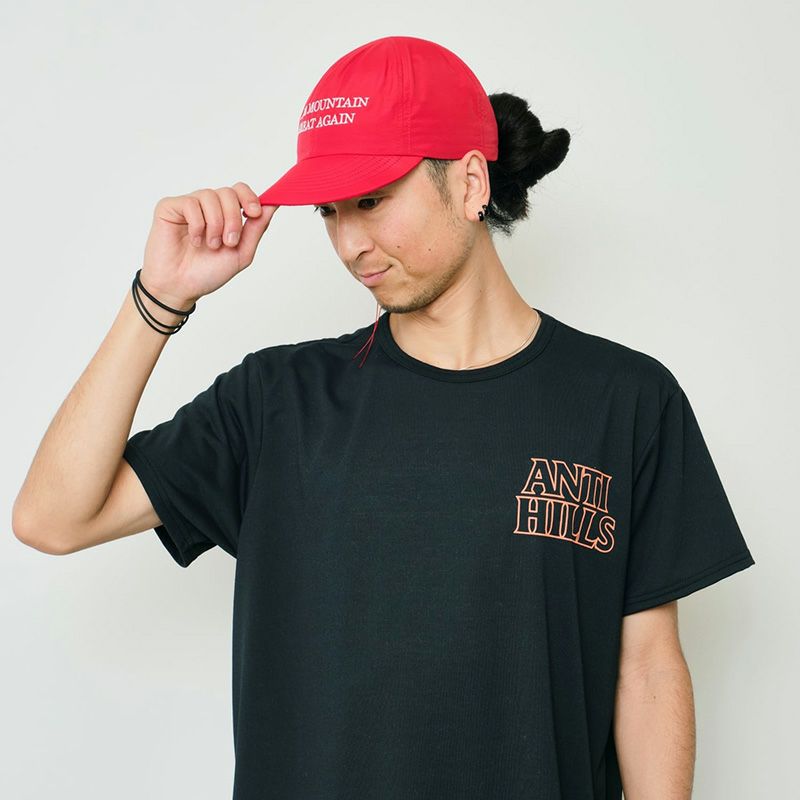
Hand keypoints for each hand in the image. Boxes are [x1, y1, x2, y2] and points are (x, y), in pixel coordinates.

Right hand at [140, 182, 277, 308]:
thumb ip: (257, 228)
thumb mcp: (241, 252)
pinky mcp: (169, 207)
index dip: (249, 197)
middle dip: (233, 218)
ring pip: (210, 196)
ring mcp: (189, 205)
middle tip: (229, 242)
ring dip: (216, 224)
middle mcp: (208, 206)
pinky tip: (195, 240)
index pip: (240, 190)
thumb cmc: (208, 272)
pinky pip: (190, 203)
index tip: (254, 213)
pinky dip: (197, 225)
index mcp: (225, 214)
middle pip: (229, 192)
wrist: (181, 287)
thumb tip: (275, 204)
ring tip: (211, 245)